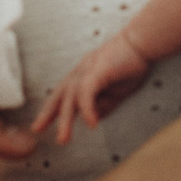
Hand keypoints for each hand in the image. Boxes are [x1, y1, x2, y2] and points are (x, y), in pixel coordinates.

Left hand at [30, 31, 151, 138]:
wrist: (143, 41)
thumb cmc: (132, 64)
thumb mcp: (116, 92)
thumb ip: (103, 105)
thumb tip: (92, 120)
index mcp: (83, 74)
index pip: (62, 94)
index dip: (50, 109)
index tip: (40, 124)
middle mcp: (80, 71)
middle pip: (59, 95)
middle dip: (47, 114)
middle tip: (37, 129)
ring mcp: (88, 69)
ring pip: (70, 97)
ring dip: (66, 120)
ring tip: (64, 139)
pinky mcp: (98, 70)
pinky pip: (86, 92)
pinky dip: (86, 108)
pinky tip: (91, 123)